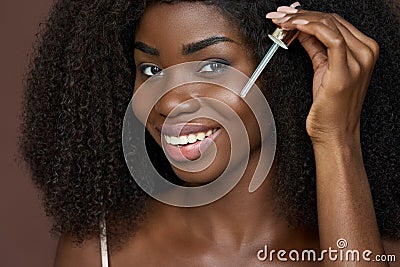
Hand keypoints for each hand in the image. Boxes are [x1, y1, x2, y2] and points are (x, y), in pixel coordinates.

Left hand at [266, 7, 379, 145]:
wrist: (335, 133)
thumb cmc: (330, 107)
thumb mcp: (323, 69)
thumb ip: (315, 47)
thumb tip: (300, 30)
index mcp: (363, 50)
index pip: (334, 21)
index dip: (308, 15)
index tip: (287, 15)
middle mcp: (365, 52)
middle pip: (330, 20)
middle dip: (300, 14)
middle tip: (278, 15)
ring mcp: (359, 60)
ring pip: (329, 24)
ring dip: (300, 19)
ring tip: (281, 20)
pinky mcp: (346, 70)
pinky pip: (330, 38)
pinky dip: (310, 28)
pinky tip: (294, 27)